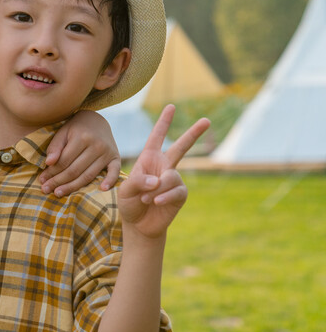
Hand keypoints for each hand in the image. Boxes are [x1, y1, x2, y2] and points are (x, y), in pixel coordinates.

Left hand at [41, 110, 120, 195]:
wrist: (97, 120)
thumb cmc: (76, 128)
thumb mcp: (63, 132)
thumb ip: (55, 147)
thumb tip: (48, 163)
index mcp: (82, 138)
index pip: (64, 161)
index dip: (51, 172)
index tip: (42, 180)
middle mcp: (96, 146)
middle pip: (75, 170)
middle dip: (58, 181)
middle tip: (46, 190)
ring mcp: (107, 152)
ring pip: (88, 175)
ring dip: (73, 187)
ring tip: (58, 193)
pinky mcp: (116, 158)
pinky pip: (114, 172)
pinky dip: (110, 181)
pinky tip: (101, 189)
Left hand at [119, 105, 210, 238]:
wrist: (139, 224)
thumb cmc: (130, 203)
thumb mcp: (125, 190)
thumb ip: (139, 181)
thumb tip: (160, 179)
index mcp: (148, 160)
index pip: (156, 138)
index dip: (163, 123)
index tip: (171, 107)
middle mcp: (164, 166)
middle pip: (181, 147)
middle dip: (193, 133)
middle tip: (206, 120)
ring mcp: (173, 180)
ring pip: (170, 177)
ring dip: (156, 190)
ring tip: (146, 199)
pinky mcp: (180, 194)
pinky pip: (175, 191)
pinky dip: (163, 197)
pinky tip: (156, 202)